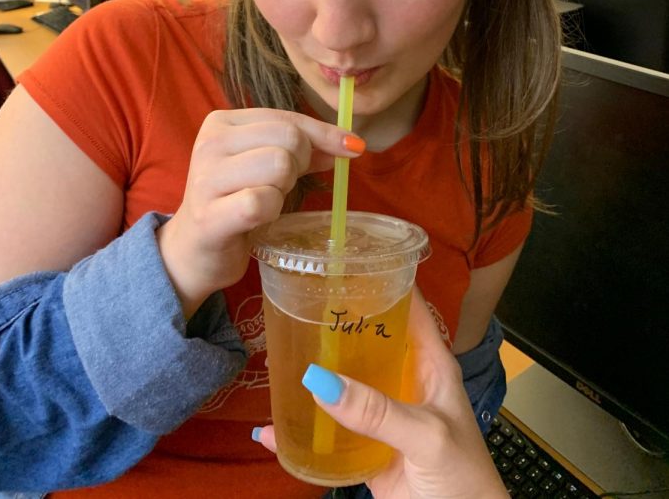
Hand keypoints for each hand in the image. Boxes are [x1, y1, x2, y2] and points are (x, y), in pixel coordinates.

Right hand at [156, 108, 364, 316]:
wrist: (193, 250)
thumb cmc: (234, 201)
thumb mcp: (264, 166)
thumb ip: (302, 151)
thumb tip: (349, 144)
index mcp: (222, 122)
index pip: (287, 117)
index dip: (324, 133)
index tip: (352, 146)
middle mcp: (210, 143)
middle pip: (288, 138)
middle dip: (299, 164)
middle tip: (281, 186)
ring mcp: (206, 179)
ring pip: (279, 166)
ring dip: (283, 190)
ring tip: (265, 202)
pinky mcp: (209, 216)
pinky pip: (261, 203)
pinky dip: (270, 212)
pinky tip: (257, 219)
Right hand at [254, 290, 507, 498]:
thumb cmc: (466, 480)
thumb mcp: (425, 436)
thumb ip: (378, 410)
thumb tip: (321, 380)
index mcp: (430, 362)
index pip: (408, 306)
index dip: (383, 279)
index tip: (347, 260)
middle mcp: (404, 380)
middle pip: (367, 339)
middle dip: (336, 323)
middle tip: (295, 303)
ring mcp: (383, 414)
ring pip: (345, 382)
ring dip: (315, 371)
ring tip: (278, 353)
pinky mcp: (365, 448)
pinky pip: (329, 433)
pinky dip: (300, 431)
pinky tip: (270, 429)